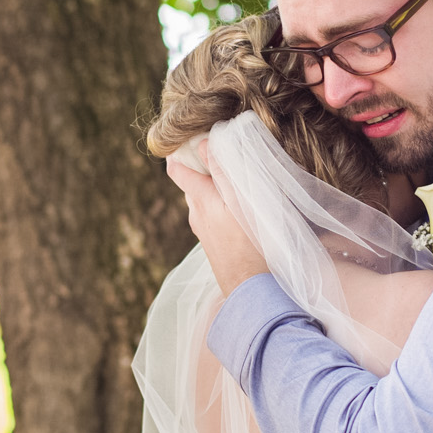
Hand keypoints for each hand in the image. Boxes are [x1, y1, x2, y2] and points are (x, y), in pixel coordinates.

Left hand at [166, 144, 269, 295]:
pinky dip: (220, 212)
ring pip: (204, 206)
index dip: (179, 157)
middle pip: (193, 188)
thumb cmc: (252, 241)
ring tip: (231, 187)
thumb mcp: (240, 199)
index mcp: (201, 201)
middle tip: (215, 160)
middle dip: (200, 175)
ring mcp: (205, 235)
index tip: (181, 145)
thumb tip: (203, 143)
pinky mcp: (215, 249)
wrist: (252, 289)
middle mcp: (198, 217)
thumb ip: (222, 169)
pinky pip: (213, 222)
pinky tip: (238, 216)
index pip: (180, 172)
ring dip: (213, 194)